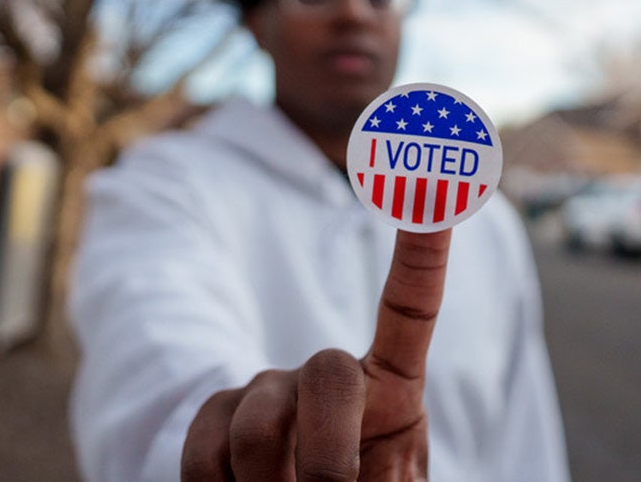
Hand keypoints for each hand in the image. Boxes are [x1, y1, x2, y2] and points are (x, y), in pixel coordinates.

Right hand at [181, 228, 451, 480]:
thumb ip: (385, 473)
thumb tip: (332, 473)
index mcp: (390, 387)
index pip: (410, 304)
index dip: (423, 248)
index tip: (435, 188)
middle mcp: (326, 373)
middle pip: (326, 374)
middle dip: (329, 457)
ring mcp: (266, 389)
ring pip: (257, 429)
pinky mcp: (215, 414)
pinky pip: (204, 454)